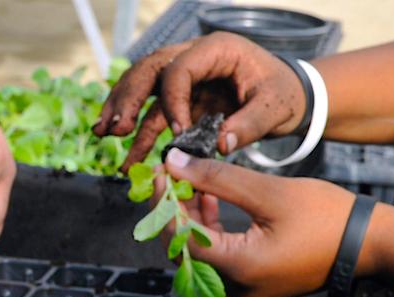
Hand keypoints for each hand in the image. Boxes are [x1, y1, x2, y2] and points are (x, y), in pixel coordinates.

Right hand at [97, 32, 306, 168]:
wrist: (289, 97)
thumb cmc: (283, 95)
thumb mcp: (275, 107)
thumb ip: (249, 125)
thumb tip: (220, 145)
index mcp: (217, 50)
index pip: (179, 69)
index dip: (172, 101)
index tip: (177, 132)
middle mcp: (194, 57)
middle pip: (149, 69)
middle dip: (128, 98)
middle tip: (116, 128)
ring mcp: (184, 77)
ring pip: (142, 87)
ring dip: (121, 110)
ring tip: (103, 134)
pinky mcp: (180, 99)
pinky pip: (151, 111)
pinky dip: (135, 129)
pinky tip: (122, 149)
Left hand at [161, 148, 358, 296]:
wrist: (372, 244)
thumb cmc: (327, 216)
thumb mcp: (268, 192)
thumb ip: (217, 179)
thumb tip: (173, 163)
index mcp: (238, 269)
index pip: (180, 239)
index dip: (164, 205)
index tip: (159, 173)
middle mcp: (235, 288)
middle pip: (186, 249)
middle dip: (175, 211)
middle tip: (171, 174)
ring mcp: (245, 289)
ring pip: (202, 252)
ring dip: (193, 218)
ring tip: (192, 180)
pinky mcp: (254, 283)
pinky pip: (221, 257)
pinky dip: (212, 229)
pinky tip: (210, 199)